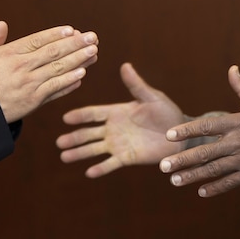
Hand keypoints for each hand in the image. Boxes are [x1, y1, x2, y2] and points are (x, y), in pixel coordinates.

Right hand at [0, 22, 98, 122]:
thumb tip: (0, 26)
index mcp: (8, 53)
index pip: (38, 40)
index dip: (57, 34)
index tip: (73, 29)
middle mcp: (22, 67)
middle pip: (54, 52)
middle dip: (76, 44)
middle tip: (93, 37)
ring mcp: (30, 85)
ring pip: (59, 69)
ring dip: (79, 60)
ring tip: (94, 53)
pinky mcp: (33, 102)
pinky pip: (56, 90)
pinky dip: (69, 83)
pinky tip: (82, 75)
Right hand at [57, 62, 183, 177]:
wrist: (180, 135)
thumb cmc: (167, 113)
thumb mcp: (151, 97)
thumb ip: (136, 85)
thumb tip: (125, 65)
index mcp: (117, 112)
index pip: (94, 113)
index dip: (80, 115)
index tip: (66, 118)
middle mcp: (113, 128)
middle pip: (89, 133)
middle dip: (74, 137)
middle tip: (59, 142)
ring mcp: (119, 144)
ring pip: (94, 149)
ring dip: (80, 153)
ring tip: (64, 157)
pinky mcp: (127, 158)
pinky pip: (111, 163)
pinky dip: (100, 168)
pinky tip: (89, 173)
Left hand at [158, 66, 239, 197]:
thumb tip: (231, 69)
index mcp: (238, 122)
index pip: (207, 126)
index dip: (187, 130)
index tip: (170, 135)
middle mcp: (238, 142)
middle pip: (205, 152)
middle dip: (182, 160)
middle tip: (164, 166)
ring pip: (214, 170)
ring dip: (193, 176)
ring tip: (175, 181)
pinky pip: (231, 182)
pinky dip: (216, 188)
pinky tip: (202, 191)